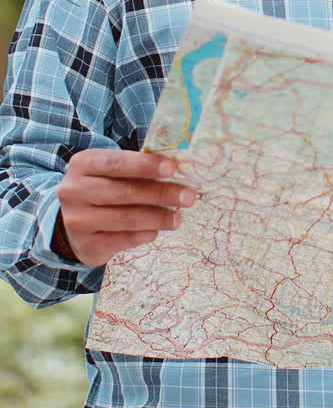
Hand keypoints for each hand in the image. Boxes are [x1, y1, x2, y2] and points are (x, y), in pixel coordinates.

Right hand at [56, 149, 195, 265]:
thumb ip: (135, 168)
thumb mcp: (109, 172)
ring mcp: (77, 220)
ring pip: (126, 218)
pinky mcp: (86, 244)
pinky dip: (145, 234)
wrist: (70, 222)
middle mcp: (74, 191)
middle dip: (161, 194)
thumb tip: (175, 169)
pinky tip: (157, 230)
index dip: (146, 165)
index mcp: (82, 164)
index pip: (116, 162)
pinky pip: (124, 239)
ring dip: (158, 218)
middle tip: (188, 196)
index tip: (173, 168)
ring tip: (178, 217)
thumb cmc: (101, 188)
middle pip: (124, 192)